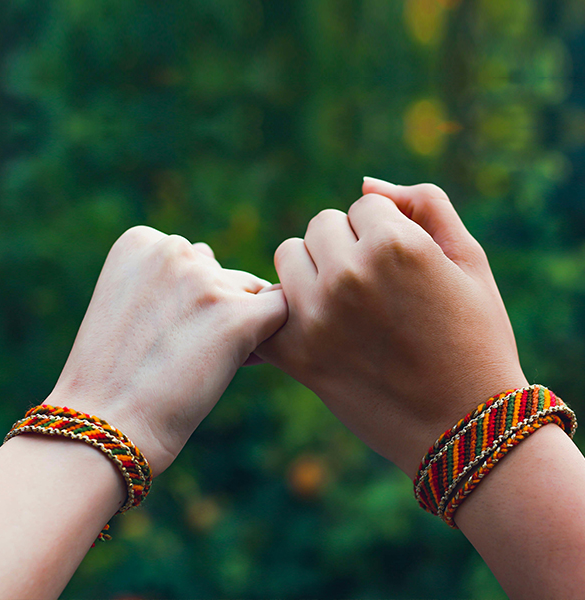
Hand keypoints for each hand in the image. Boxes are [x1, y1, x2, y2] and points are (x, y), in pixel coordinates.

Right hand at [48, 226, 286, 475]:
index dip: (196, 298)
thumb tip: (237, 282)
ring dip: (242, 323)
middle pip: (224, 275)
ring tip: (208, 363)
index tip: (172, 332)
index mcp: (141, 240)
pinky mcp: (237, 315)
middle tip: (191, 353)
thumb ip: (174, 282)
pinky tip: (244, 358)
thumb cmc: (115, 374)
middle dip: (221, 309)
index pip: (197, 259)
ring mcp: (206, 280)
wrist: (107, 423)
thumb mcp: (130, 305)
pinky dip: (270, 334)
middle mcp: (173, 248)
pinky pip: (280, 310)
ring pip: (251, 293)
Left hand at [257, 178, 527, 476]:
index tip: (402, 267)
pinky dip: (286, 308)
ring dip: (313, 269)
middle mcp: (346, 275)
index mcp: (393, 246)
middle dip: (346, 245)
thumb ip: (425, 203)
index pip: (364, 204)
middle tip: (374, 286)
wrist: (461, 425)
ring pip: (289, 255)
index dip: (385, 232)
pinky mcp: (294, 353)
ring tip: (346, 303)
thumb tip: (367, 182)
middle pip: (321, 226)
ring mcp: (314, 316)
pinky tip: (313, 324)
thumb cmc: (474, 339)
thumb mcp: (470, 259)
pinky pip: (269, 305)